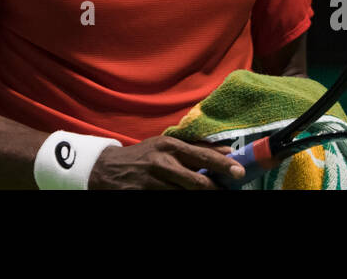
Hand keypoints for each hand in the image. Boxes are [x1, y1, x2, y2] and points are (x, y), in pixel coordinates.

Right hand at [87, 137, 243, 189]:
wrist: (105, 169)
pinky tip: (186, 199)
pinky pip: (169, 202)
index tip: (240, 172)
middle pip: (197, 182)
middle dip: (216, 190)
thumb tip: (228, 151)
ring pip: (185, 196)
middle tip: (227, 193)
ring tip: (211, 196)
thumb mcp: (166, 144)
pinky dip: (181, 202)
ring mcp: (152, 183)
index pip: (203, 156)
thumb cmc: (143, 155)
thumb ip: (196, 148)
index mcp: (169, 146)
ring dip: (201, 198)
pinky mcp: (144, 196)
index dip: (223, 165)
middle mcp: (162, 163)